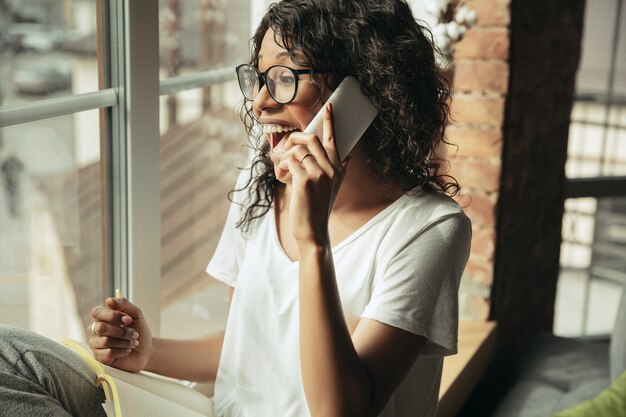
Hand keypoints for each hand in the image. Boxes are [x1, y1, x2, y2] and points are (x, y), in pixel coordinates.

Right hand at [88, 296, 152, 371]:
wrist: (146, 350)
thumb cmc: (139, 330)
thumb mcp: (136, 314)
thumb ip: (124, 305)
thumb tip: (109, 300)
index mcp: (103, 317)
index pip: (97, 312)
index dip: (113, 316)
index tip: (129, 319)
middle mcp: (96, 329)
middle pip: (100, 327)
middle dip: (122, 331)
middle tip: (134, 333)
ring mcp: (96, 344)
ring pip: (105, 341)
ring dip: (124, 341)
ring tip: (133, 342)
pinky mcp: (99, 357)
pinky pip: (108, 353)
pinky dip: (123, 351)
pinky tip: (127, 350)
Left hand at [278, 103, 349, 244]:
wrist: (313, 230)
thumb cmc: (318, 208)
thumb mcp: (333, 188)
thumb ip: (339, 171)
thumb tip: (348, 157)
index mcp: (337, 169)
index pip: (334, 140)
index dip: (330, 122)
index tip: (328, 107)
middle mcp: (331, 169)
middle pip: (312, 138)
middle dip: (295, 138)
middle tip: (286, 145)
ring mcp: (319, 174)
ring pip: (298, 150)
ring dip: (285, 156)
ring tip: (282, 168)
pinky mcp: (305, 180)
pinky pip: (290, 161)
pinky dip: (282, 166)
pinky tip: (282, 175)